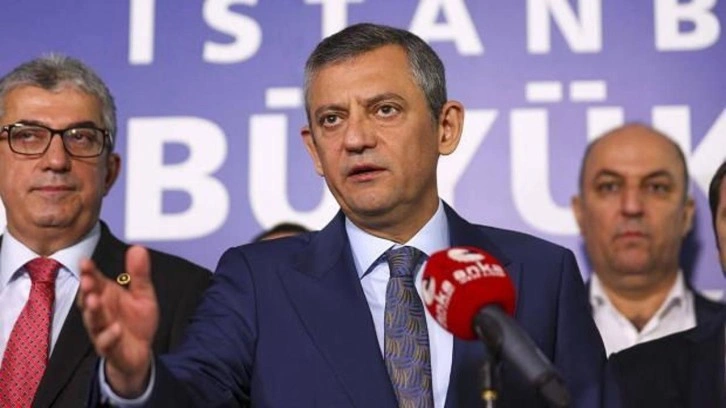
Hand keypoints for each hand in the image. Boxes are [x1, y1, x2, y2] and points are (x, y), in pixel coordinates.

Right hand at [78, 245, 158, 397]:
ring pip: (93, 321)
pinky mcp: (110, 349)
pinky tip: (116, 328)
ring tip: (94, 301)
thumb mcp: (143, 294)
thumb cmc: (136, 321)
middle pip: (88, 299)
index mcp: (106, 295)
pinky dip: (109, 336)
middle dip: (86, 290)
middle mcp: (100, 312)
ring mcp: (102, 331)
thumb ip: (139, 274)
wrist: (141, 353)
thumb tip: (138, 247)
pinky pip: (106, 343)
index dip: (89, 272)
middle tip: (87, 280)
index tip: (85, 261)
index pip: (94, 280)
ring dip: (93, 311)